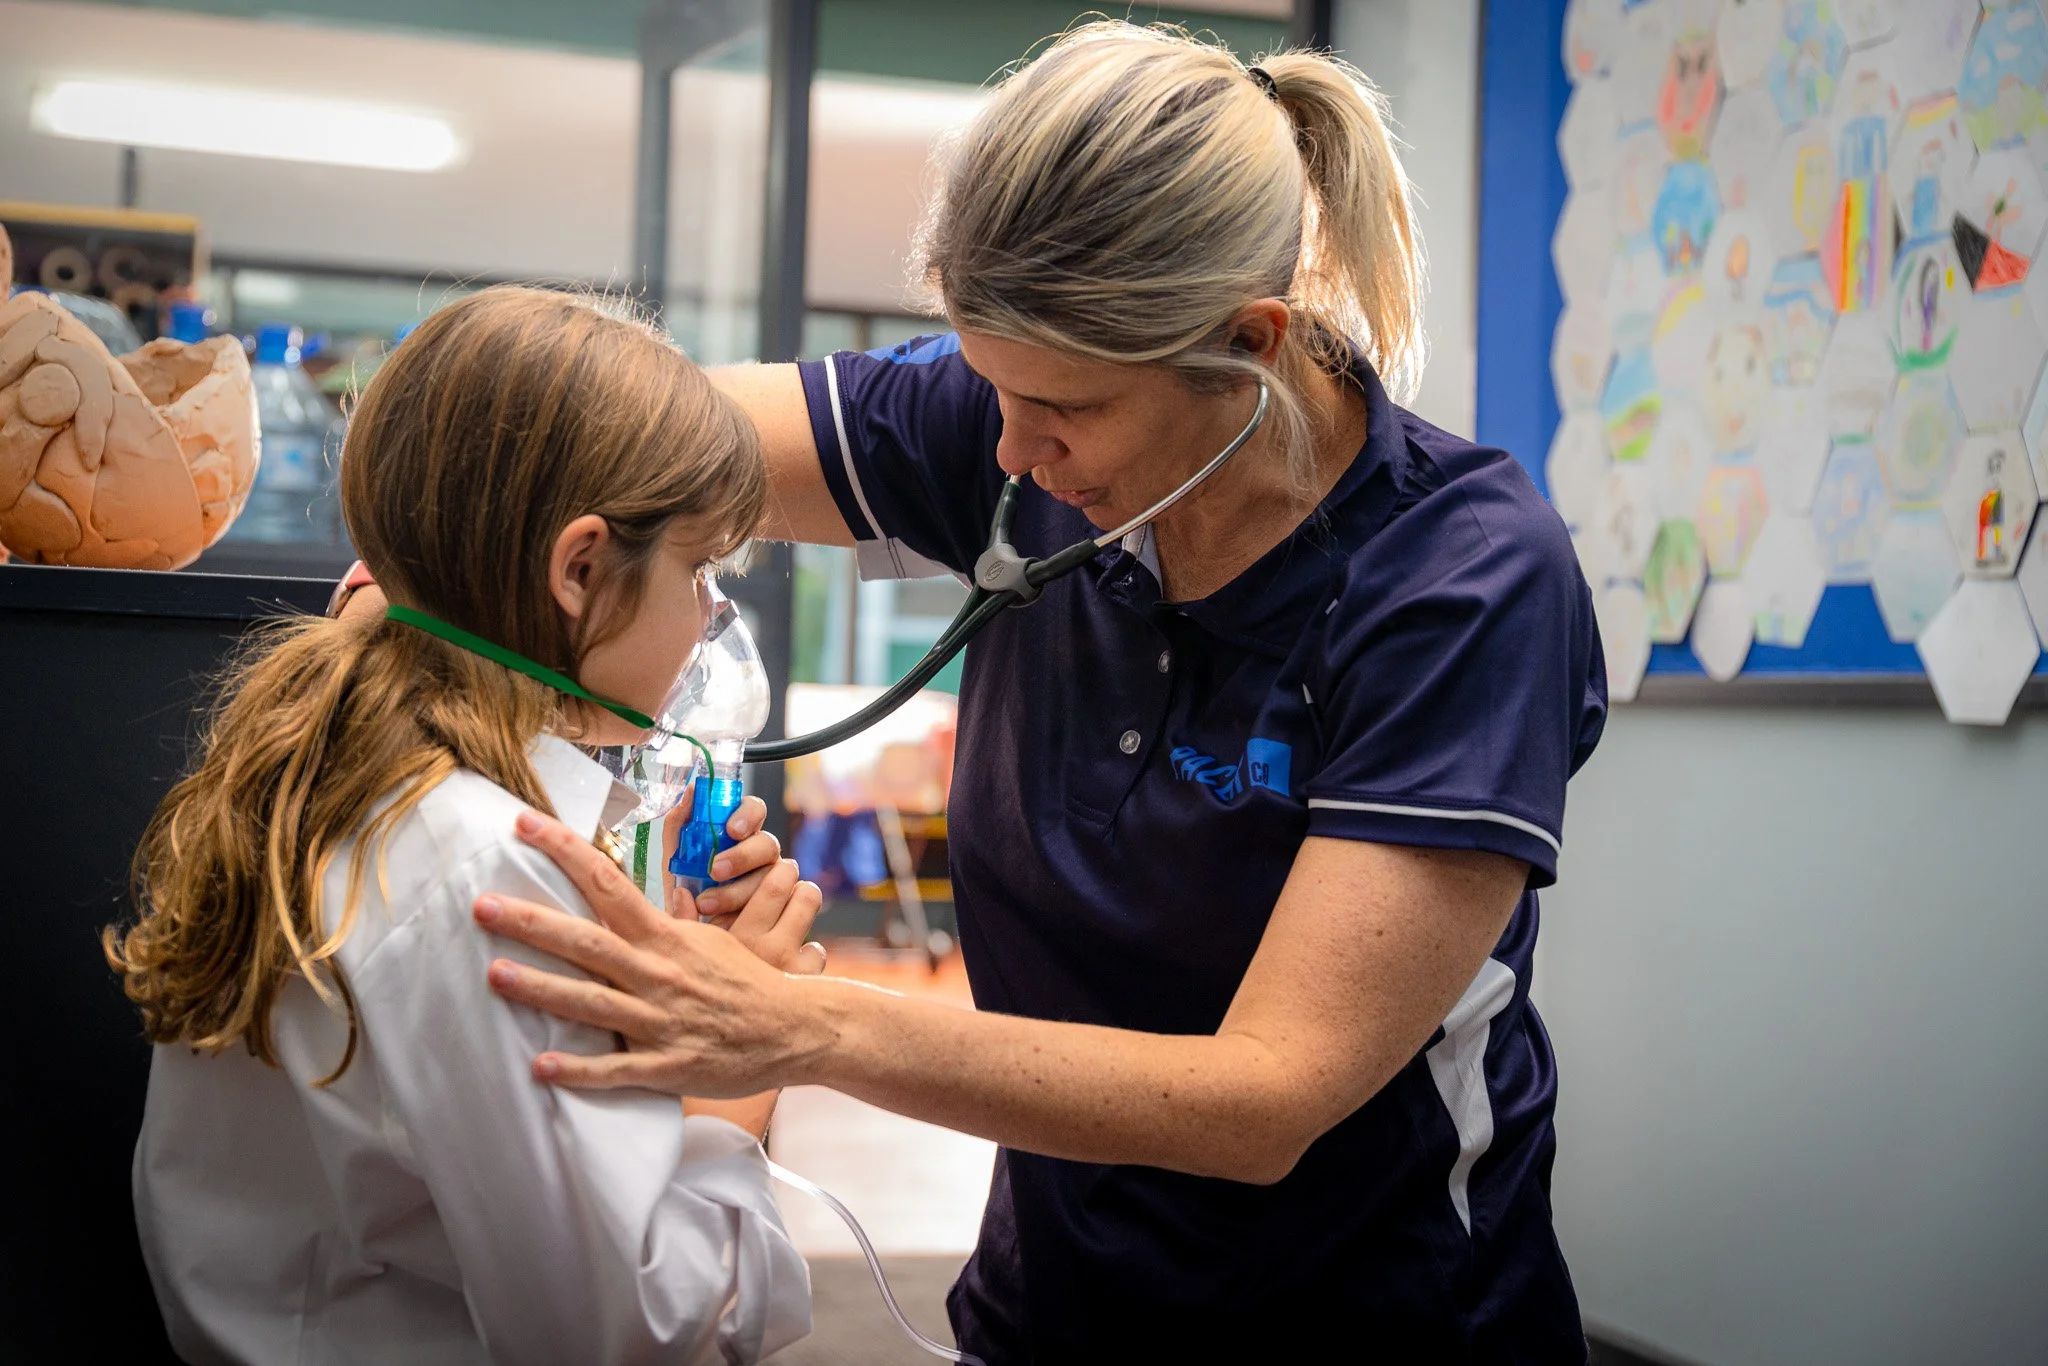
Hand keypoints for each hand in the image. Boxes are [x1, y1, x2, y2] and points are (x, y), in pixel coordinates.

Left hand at [476, 809, 835, 1096]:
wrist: (796, 1028)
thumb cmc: (748, 981)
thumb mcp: (707, 940)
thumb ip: (660, 925)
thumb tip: (620, 899)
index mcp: (666, 937)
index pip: (607, 881)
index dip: (563, 850)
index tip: (523, 822)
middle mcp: (658, 973)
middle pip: (586, 940)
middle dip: (531, 922)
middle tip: (481, 904)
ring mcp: (661, 1021)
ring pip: (592, 1003)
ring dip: (541, 990)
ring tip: (494, 975)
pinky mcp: (668, 1065)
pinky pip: (616, 1070)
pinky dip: (578, 1069)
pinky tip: (540, 1066)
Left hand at [660, 792, 824, 972]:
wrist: (691, 956)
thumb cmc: (686, 905)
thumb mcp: (676, 867)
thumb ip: (679, 830)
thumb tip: (689, 792)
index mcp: (740, 839)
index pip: (755, 811)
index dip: (749, 814)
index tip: (731, 828)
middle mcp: (763, 860)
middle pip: (769, 844)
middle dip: (742, 856)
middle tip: (716, 870)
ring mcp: (778, 889)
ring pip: (779, 876)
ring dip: (741, 890)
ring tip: (708, 907)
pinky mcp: (789, 919)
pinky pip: (791, 908)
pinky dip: (764, 916)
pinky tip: (733, 927)